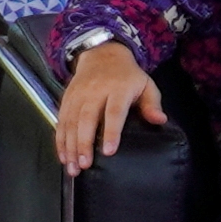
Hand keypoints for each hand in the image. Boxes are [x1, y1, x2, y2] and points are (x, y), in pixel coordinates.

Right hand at [54, 41, 160, 172]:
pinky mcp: (67, 98)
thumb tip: (160, 120)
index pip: (113, 111)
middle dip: (84, 143)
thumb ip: (152, 104)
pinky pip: (61, 120)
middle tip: (85, 164)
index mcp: (117, 88)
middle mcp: (94, 91)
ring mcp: (78, 95)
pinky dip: (60, 139)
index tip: (109, 151)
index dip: (110, 132)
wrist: (102, 54)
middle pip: (87, 118)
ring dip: (70, 145)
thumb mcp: (145, 85)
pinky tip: (63, 156)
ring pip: (71, 121)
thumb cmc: (127, 76)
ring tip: (73, 167)